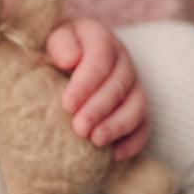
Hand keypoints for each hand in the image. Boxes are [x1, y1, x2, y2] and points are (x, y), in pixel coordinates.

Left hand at [45, 18, 149, 158]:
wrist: (62, 58)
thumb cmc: (51, 51)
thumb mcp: (49, 38)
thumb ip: (59, 43)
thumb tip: (69, 59)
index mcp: (99, 38)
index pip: (100, 57)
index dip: (86, 82)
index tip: (68, 104)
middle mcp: (121, 60)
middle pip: (119, 84)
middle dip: (100, 108)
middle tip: (79, 128)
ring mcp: (132, 84)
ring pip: (136, 105)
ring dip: (118, 125)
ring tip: (96, 141)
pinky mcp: (135, 107)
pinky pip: (143, 125)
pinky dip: (133, 141)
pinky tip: (115, 155)